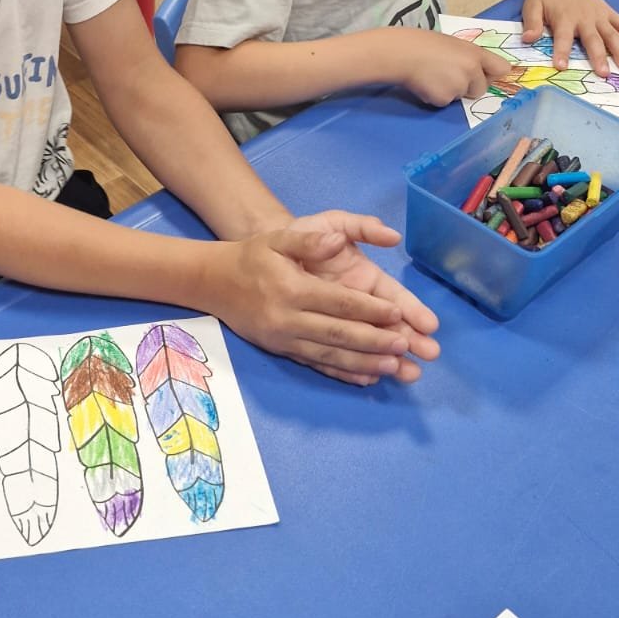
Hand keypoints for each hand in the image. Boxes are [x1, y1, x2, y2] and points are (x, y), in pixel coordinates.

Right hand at [203, 213, 439, 386]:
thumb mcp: (278, 238)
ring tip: (395, 368)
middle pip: (338, 334)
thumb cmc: (252, 256)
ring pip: (330, 355)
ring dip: (364, 363)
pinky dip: (343, 373)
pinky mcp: (281, 351)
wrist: (213, 282)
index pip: (338, 302)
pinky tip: (366, 379)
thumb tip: (338, 241)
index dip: (369, 309)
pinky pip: (316, 365)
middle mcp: (287, 318)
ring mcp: (284, 339)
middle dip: (374, 341)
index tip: (398, 313)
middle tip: (406, 346)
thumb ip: (310, 241)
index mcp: (291, 288)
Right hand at [389, 28, 515, 105]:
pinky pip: (445, 102)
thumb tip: (478, 70)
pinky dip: (436, 96)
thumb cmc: (423, 44)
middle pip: (481, 89)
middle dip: (468, 87)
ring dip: (450, 91)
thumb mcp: (453, 44)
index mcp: (475, 54)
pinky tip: (425, 84)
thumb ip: (469, 57)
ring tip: (432, 76)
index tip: (486, 75)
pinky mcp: (444, 100)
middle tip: (448, 75)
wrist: (400, 54)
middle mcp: (472, 71)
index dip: (493, 74)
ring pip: (460, 96)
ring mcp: (459, 87)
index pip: (502, 68)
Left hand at [522, 0, 618, 75]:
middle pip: (593, 39)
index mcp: (564, 18)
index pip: (563, 37)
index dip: (562, 52)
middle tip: (604, 74)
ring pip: (612, 34)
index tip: (562, 66)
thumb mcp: (532, 5)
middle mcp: (584, 18)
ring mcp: (598, 15)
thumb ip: (532, 23)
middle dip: (598, 56)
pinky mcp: (607, 12)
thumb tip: (527, 39)